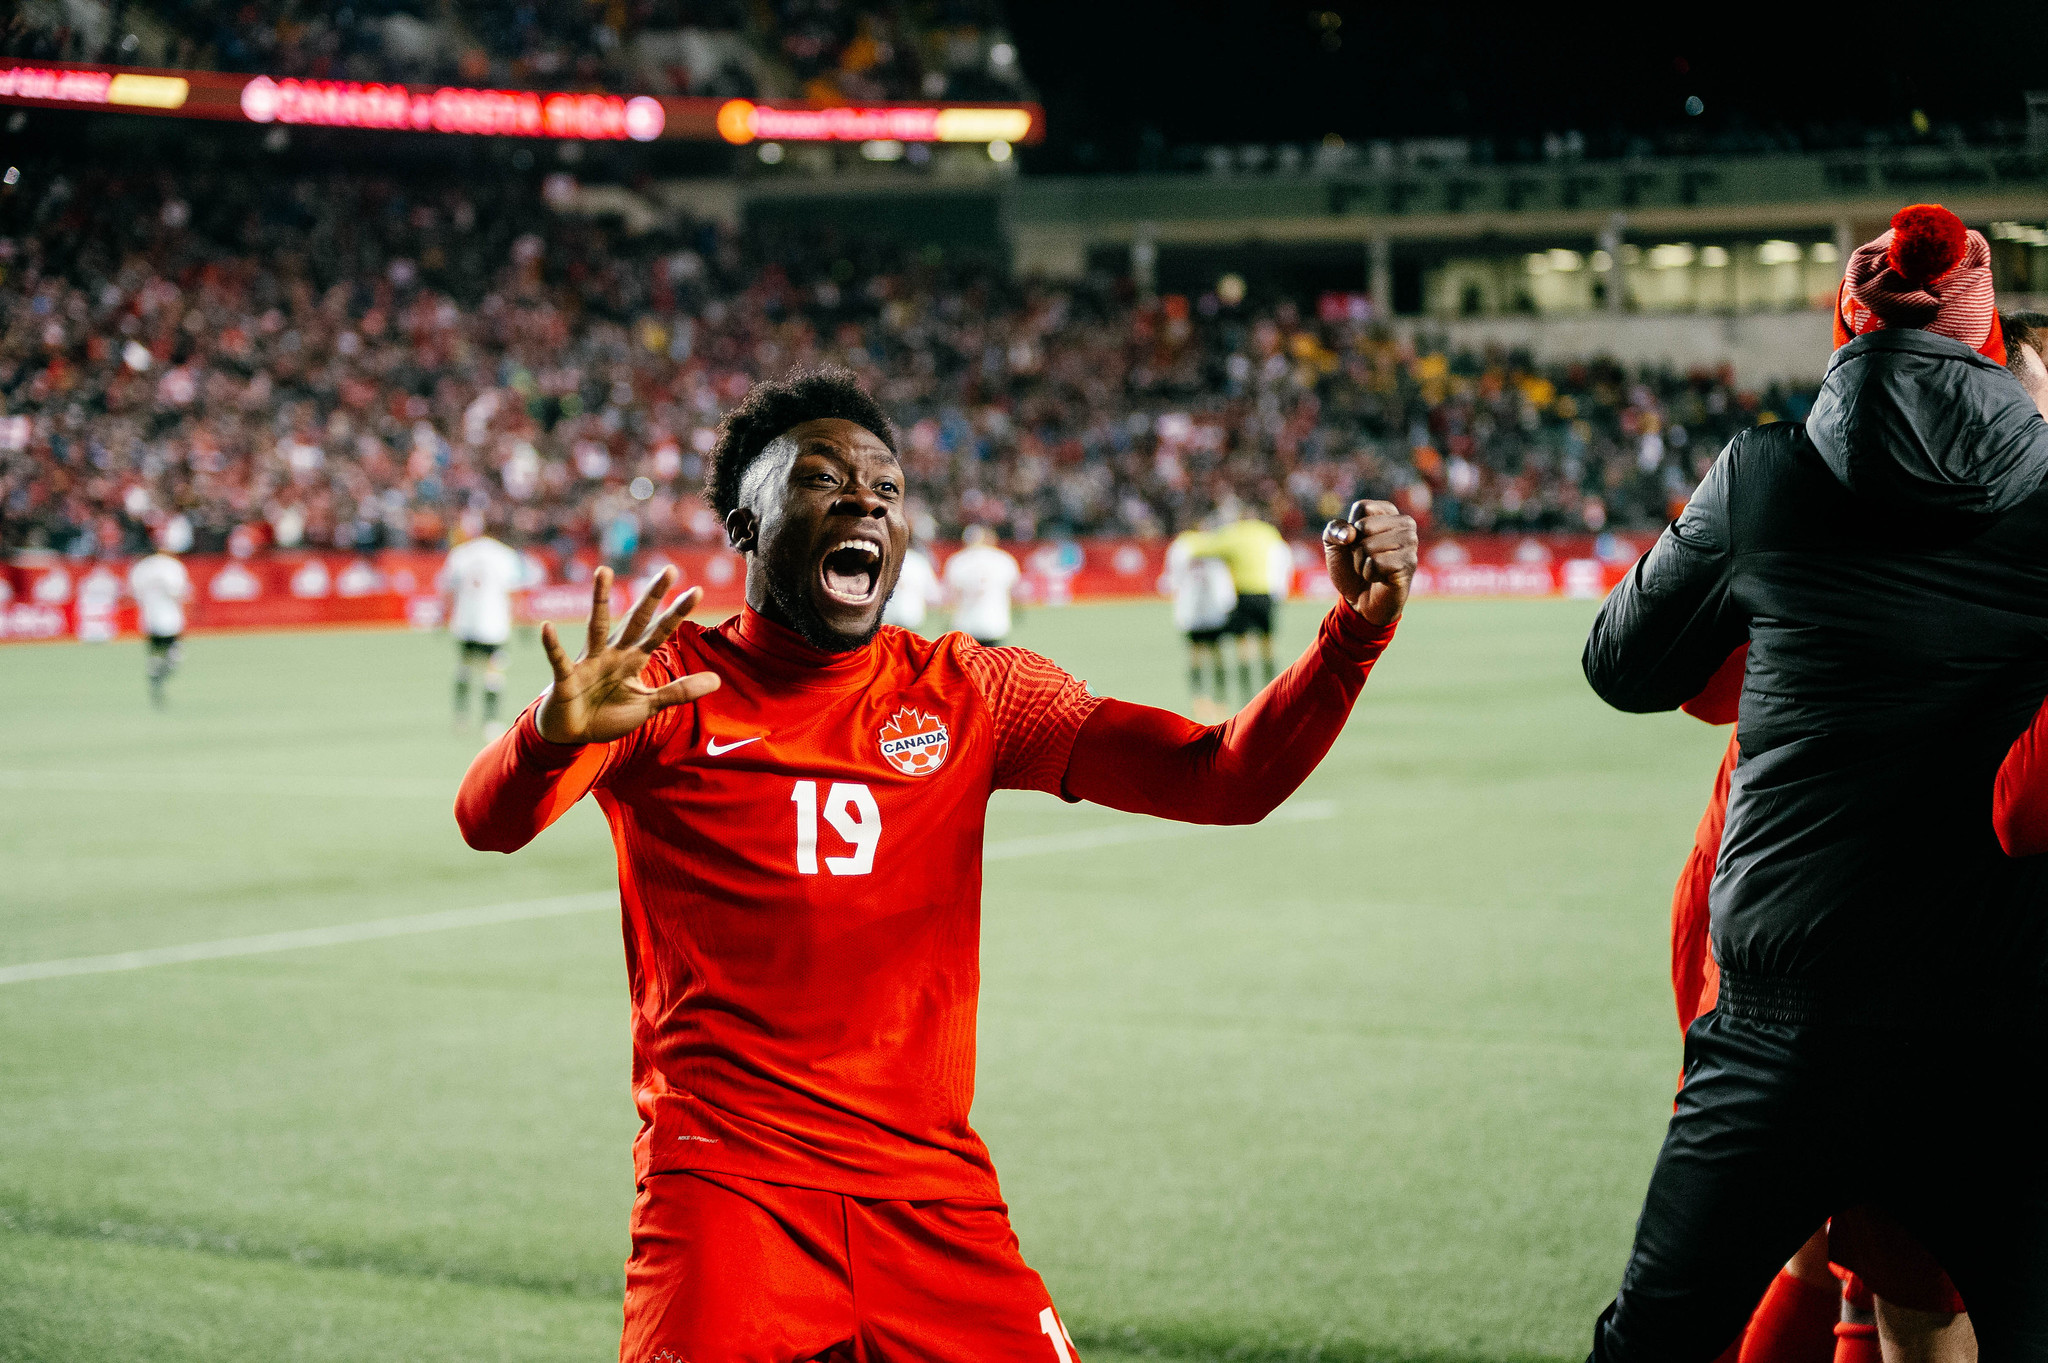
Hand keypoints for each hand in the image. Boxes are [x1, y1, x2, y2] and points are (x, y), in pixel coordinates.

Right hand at [536, 567, 719, 744]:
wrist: (573, 734)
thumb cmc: (609, 715)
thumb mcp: (649, 705)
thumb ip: (679, 691)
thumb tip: (717, 680)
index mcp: (633, 659)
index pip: (660, 632)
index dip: (677, 613)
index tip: (697, 590)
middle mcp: (613, 653)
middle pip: (636, 620)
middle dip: (652, 597)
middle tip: (670, 569)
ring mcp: (589, 662)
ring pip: (597, 626)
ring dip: (600, 600)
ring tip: (603, 572)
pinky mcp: (566, 677)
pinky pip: (559, 659)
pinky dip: (553, 645)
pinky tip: (548, 628)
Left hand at [1322, 499, 1418, 625]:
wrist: (1359, 601)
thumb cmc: (1350, 569)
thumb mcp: (1334, 545)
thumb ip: (1334, 530)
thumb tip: (1349, 533)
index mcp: (1388, 512)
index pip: (1362, 507)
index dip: (1350, 529)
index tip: (1357, 543)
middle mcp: (1405, 523)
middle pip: (1364, 527)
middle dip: (1356, 548)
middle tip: (1366, 560)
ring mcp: (1410, 543)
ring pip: (1369, 546)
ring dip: (1362, 563)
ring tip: (1373, 569)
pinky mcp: (1409, 563)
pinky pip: (1376, 563)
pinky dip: (1370, 574)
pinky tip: (1380, 579)